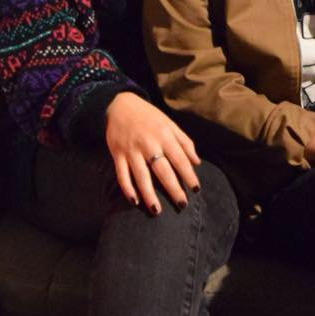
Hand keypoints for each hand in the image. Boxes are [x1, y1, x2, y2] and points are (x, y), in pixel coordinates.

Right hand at [105, 91, 201, 213]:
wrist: (120, 105)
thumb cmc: (149, 116)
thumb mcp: (170, 124)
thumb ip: (184, 142)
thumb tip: (197, 162)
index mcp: (164, 136)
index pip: (180, 159)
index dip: (188, 175)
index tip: (195, 189)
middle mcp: (149, 144)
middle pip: (162, 170)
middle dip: (173, 188)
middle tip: (182, 204)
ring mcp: (132, 151)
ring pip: (141, 176)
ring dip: (149, 194)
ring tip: (157, 210)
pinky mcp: (117, 154)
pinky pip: (122, 175)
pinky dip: (127, 188)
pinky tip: (135, 201)